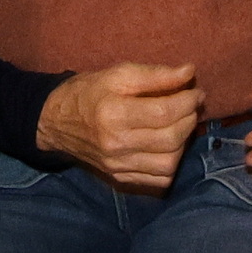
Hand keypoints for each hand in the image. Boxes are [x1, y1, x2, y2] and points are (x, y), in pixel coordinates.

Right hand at [35, 63, 204, 192]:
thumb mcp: (117, 74)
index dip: (187, 101)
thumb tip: (190, 72)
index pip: (164, 112)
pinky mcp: (119, 177)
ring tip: (181, 124)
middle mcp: (116, 145)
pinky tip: (168, 145)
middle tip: (191, 105)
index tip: (196, 90)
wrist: (55, 121)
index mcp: (113, 114)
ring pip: (169, 163)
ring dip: (184, 142)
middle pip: (170, 139)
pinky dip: (171, 164)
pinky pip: (158, 180)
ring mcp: (118, 165)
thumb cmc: (88, 92)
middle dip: (190, 119)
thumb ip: (155, 74)